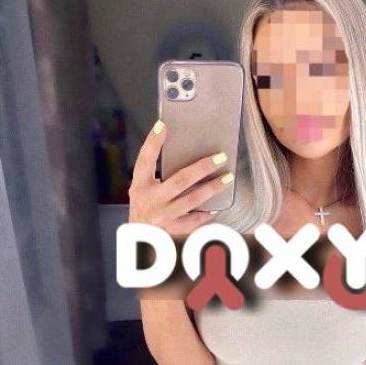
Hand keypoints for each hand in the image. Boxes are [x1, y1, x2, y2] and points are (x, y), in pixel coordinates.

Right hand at [128, 119, 232, 234]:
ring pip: (192, 200)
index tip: (163, 126)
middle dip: (202, 168)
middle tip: (220, 157)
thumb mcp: (142, 188)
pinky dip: (206, 213)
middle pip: (180, 180)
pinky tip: (216, 206)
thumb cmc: (144, 208)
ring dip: (212, 188)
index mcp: (140, 186)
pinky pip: (194, 221)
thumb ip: (156, 173)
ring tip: (228, 178)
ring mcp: (163, 216)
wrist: (138, 238)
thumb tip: (184, 152)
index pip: (145, 160)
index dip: (153, 143)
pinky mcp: (173, 230)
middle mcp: (151, 200)